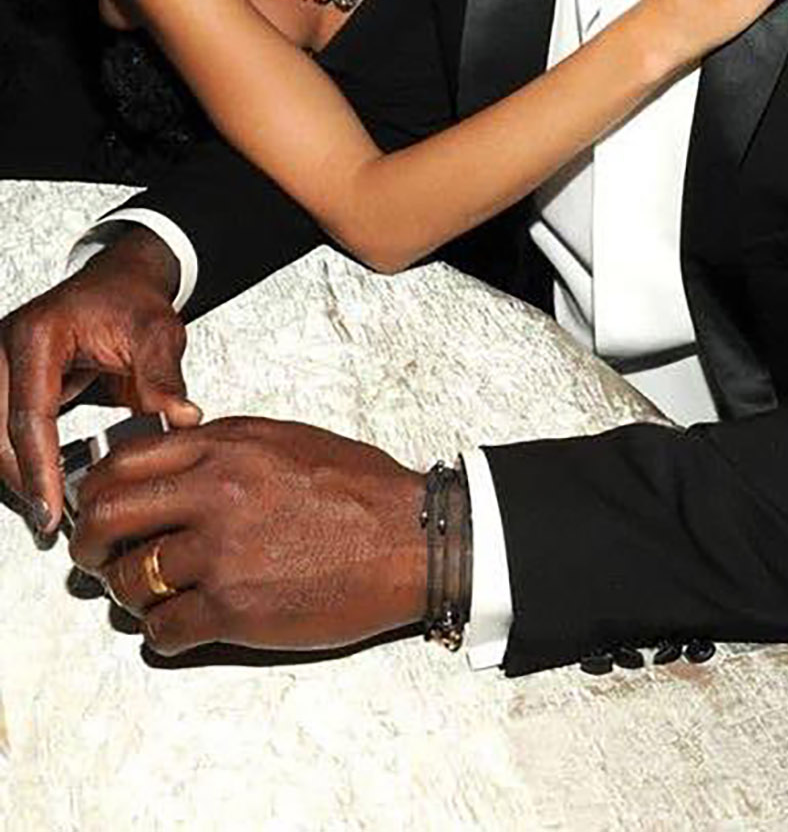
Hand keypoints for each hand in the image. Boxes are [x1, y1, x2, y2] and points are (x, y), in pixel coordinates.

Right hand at [0, 227, 198, 532]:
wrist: (121, 282)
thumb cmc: (134, 301)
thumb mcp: (157, 334)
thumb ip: (164, 378)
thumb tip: (183, 418)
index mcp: (38, 337)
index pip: (29, 416)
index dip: (39, 469)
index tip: (51, 510)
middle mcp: (7, 350)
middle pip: (0, 433)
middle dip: (23, 482)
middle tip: (51, 521)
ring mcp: (1, 366)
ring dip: (19, 474)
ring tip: (51, 509)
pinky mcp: (7, 382)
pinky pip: (4, 430)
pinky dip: (22, 459)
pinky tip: (46, 483)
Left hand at [69, 418, 427, 655]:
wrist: (410, 539)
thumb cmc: (361, 489)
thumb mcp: (285, 439)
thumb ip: (224, 445)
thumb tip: (176, 460)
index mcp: (226, 448)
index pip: (124, 463)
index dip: (98, 490)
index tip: (98, 506)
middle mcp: (214, 494)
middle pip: (108, 518)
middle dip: (90, 544)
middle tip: (95, 558)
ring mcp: (221, 554)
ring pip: (129, 580)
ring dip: (129, 594)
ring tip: (147, 596)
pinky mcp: (234, 610)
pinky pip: (163, 630)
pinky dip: (162, 633)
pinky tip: (181, 625)